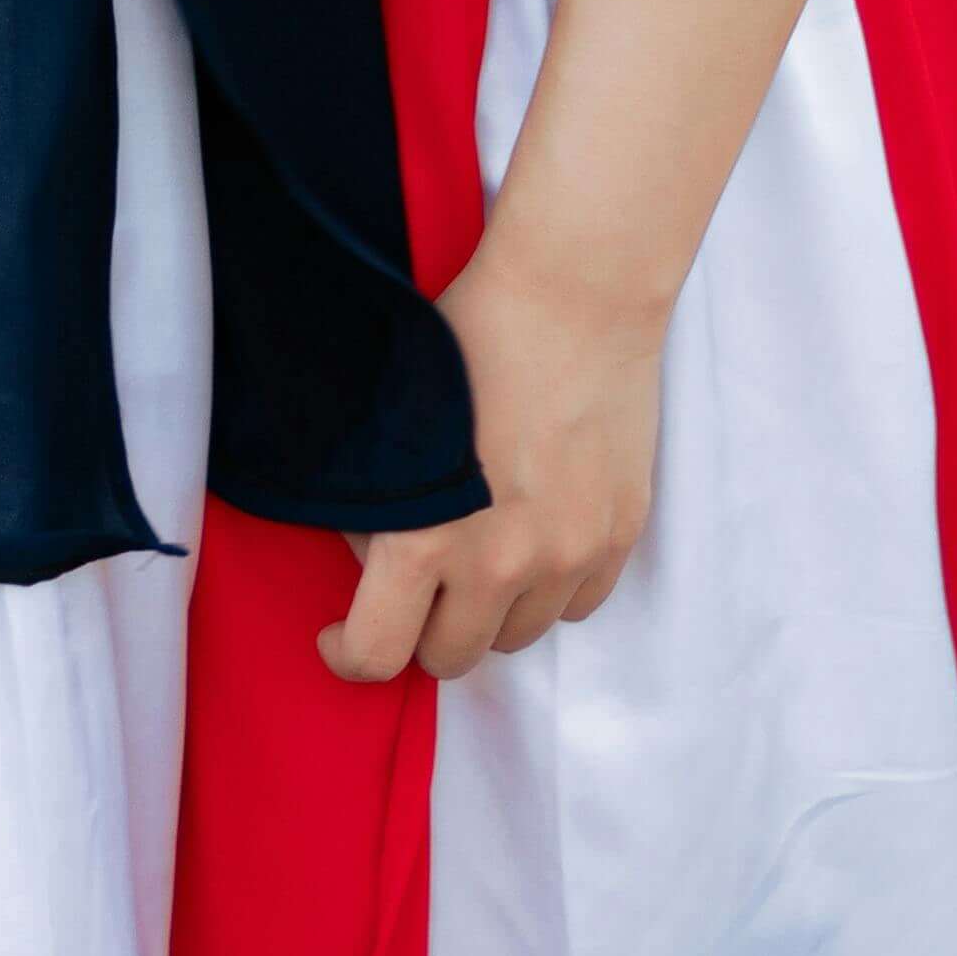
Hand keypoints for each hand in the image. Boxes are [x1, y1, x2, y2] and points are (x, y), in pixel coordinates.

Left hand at [321, 235, 662, 685]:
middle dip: (421, 634)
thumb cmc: (463, 341)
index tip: (339, 635)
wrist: (570, 298)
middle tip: (409, 595)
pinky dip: (547, 590)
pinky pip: (577, 604)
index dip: (349, 654)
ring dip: (489, 615)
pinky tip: (527, 543)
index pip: (379, 653)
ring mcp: (568, 555)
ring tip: (471, 561)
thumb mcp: (385, 426)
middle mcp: (501, 563)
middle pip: (452, 658)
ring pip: (518, 637)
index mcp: (425, 538)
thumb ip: (370, 505)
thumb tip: (367, 554)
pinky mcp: (617, 536)